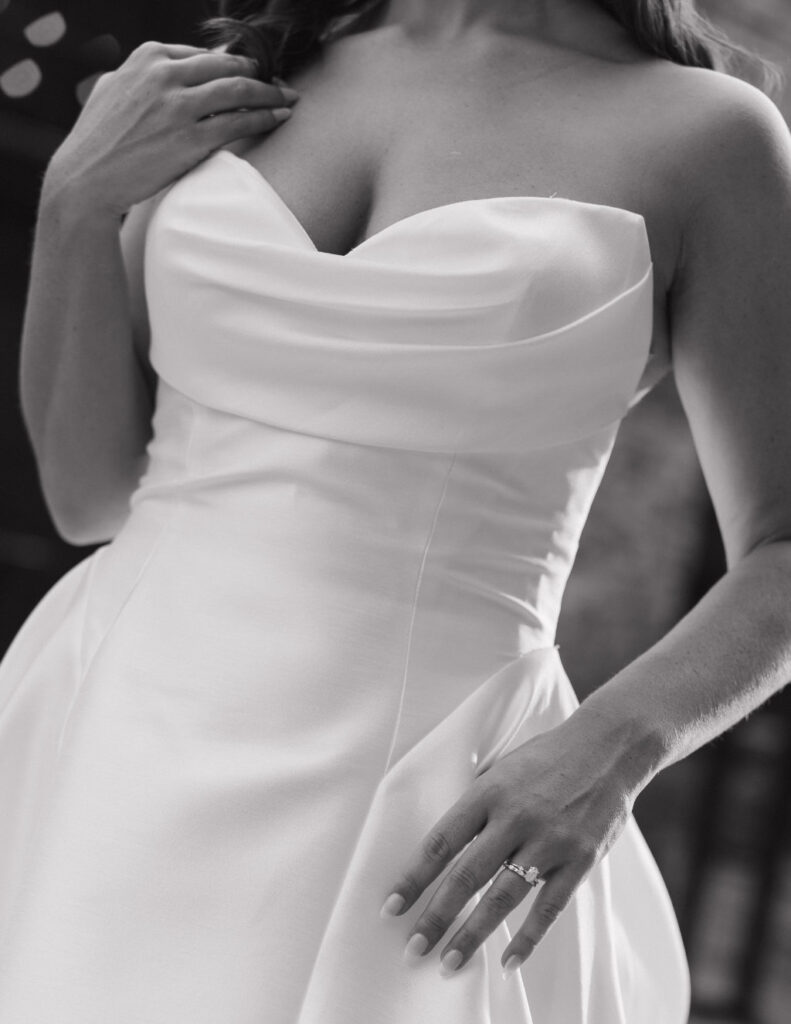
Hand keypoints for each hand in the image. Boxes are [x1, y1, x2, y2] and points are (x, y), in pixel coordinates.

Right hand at [44, 41, 298, 217]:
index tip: (249, 74)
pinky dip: (264, 117)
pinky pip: (238, 122)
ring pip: (239, 90)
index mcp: (148, 56)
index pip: (202, 55)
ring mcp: (179, 105)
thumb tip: (162, 71)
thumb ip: (139, 76)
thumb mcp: (112, 90)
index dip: (230, 65)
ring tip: (288, 98)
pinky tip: (279, 118)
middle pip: (226, 66)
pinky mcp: (191, 138)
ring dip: (269, 93)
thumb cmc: (97, 140)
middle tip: (278, 84)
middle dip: (258, 74)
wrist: (87, 179)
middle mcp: (164, 74)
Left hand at [380, 709, 643, 977]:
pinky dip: (528, 938)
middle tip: (414, 948)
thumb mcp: (502, 767)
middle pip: (466, 876)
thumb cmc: (546, 756)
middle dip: (437, 916)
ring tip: (449, 963)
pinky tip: (508, 961)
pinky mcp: (580, 859)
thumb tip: (444, 842)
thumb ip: (477, 803)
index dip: (414, 877)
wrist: (608, 748)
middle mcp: (515, 817)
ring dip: (473, 934)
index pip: (441, 842)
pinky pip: (549, 906)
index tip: (392, 907)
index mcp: (489, 791)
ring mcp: (549, 840)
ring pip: (502, 897)